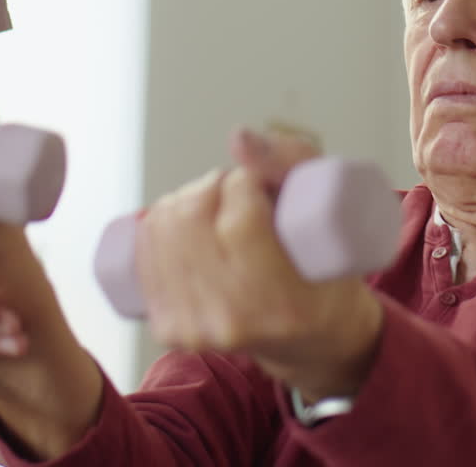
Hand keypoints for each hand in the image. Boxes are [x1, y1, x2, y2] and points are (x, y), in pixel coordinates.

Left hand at [137, 128, 384, 400]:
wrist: (308, 337)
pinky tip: (185, 223)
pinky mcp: (168, 327)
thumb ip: (291, 161)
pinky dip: (160, 222)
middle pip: (193, 216)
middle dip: (212, 185)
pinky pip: (144, 251)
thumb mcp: (331, 211)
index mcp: (284, 303)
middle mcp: (233, 322)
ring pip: (164, 226)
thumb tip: (237, 138)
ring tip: (216, 209)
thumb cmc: (326, 269)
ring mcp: (195, 329)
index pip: (241, 215)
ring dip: (185, 199)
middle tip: (237, 193)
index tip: (260, 185)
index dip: (245, 181)